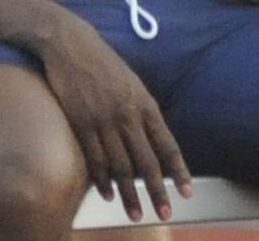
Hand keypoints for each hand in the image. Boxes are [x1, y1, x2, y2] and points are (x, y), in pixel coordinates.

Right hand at [39, 16, 192, 222]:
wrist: (72, 44)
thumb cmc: (104, 64)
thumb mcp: (132, 84)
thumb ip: (142, 111)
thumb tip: (151, 139)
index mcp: (145, 104)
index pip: (167, 144)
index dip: (178, 170)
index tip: (186, 191)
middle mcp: (128, 115)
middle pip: (147, 162)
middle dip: (158, 191)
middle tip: (166, 214)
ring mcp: (104, 121)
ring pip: (121, 166)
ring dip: (129, 194)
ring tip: (136, 214)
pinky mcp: (81, 124)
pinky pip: (95, 159)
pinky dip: (102, 180)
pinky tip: (108, 195)